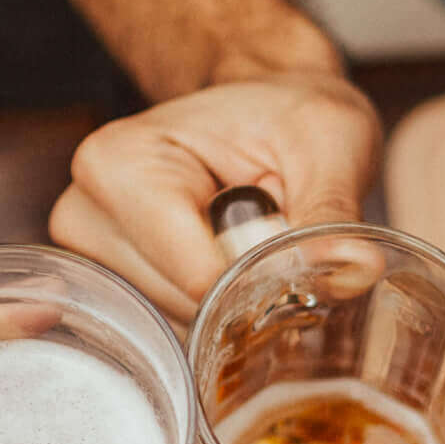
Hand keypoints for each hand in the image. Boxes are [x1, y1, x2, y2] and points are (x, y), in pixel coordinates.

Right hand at [50, 68, 382, 318]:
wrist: (271, 111)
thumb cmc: (291, 115)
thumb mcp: (328, 141)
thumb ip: (333, 208)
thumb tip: (357, 269)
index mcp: (122, 165)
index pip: (197, 277)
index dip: (264, 279)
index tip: (298, 246)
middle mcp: (87, 214)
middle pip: (190, 309)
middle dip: (251, 289)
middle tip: (276, 228)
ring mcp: (94, 258)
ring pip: (188, 329)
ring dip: (240, 301)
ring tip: (251, 238)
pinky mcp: (116, 288)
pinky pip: (184, 332)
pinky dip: (224, 310)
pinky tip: (231, 262)